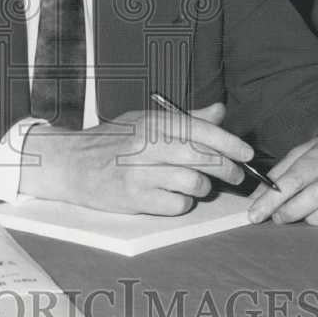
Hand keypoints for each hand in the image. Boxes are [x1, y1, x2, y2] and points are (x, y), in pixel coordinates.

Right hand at [20, 102, 253, 214]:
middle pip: (204, 159)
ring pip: (194, 184)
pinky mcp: (135, 200)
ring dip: (203, 188)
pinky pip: (177, 205)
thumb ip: (184, 119)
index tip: (247, 154)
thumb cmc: (111, 141)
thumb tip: (219, 111)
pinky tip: (172, 196)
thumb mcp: (144, 121)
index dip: (230, 143)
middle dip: (229, 169)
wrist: (70, 164)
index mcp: (153, 123)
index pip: (201, 130)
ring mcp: (141, 174)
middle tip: (237, 175)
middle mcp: (147, 146)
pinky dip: (182, 203)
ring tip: (196, 184)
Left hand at [247, 117, 317, 226]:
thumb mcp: (307, 150)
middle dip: (290, 211)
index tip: (254, 215)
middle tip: (278, 218)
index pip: (294, 178)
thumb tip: (255, 199)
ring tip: (307, 214)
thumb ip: (281, 173)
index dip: (272, 199)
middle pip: (315, 196)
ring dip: (314, 218)